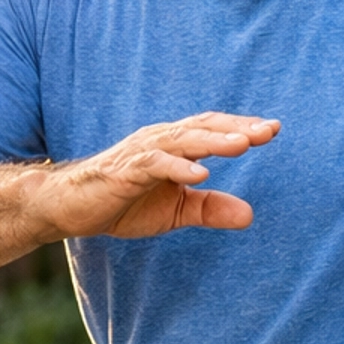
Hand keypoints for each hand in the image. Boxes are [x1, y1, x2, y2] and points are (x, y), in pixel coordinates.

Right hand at [41, 112, 279, 239]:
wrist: (70, 210)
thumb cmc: (122, 204)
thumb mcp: (176, 211)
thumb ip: (210, 210)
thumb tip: (250, 215)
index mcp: (173, 146)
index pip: (212, 130)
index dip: (241, 128)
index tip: (273, 130)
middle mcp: (159, 141)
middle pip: (202, 127)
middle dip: (235, 128)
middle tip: (267, 130)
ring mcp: (140, 154)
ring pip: (182, 141)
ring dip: (213, 142)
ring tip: (243, 145)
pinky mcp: (123, 172)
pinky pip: (154, 165)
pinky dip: (178, 168)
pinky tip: (201, 175)